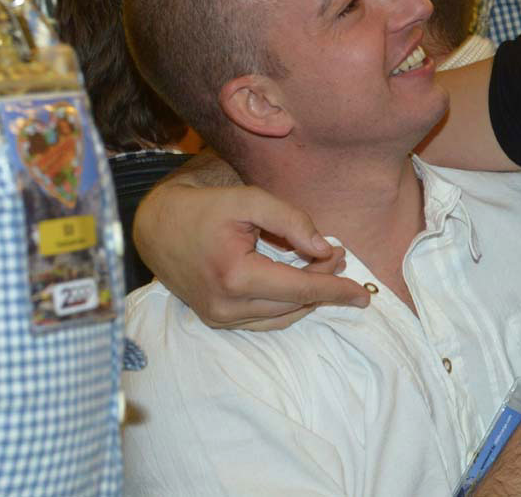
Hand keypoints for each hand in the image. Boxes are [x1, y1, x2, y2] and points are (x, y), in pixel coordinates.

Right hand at [134, 181, 370, 329]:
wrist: (157, 226)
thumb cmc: (205, 207)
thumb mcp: (250, 199)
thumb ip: (291, 221)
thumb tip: (325, 249)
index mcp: (235, 276)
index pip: (299, 289)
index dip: (335, 289)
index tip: (363, 293)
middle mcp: (226, 306)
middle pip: (293, 303)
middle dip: (324, 284)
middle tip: (341, 256)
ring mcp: (219, 318)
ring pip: (281, 317)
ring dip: (308, 296)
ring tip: (326, 267)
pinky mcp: (216, 319)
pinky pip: (263, 321)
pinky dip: (287, 306)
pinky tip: (300, 284)